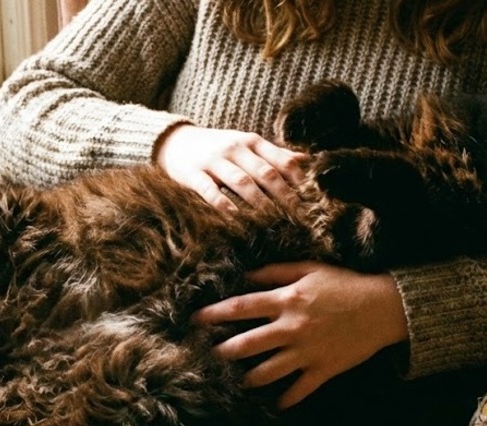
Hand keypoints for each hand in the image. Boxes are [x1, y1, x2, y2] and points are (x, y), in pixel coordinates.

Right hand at [155, 124, 306, 210]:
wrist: (175, 141)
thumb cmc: (218, 148)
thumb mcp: (246, 145)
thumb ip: (274, 153)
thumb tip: (306, 160)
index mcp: (252, 142)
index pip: (282, 160)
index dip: (299, 181)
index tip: (312, 201)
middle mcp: (235, 148)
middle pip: (265, 173)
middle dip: (284, 196)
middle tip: (298, 218)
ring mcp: (213, 160)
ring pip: (241, 182)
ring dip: (259, 203)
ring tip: (273, 222)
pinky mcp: (193, 173)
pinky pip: (210, 191)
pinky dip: (224, 205)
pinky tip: (234, 219)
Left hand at [193, 262, 408, 408]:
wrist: (382, 308)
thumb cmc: (345, 285)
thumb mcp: (310, 269)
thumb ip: (276, 273)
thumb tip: (246, 276)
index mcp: (287, 300)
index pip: (242, 307)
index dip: (215, 314)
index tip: (195, 320)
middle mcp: (292, 328)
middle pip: (247, 344)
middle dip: (224, 352)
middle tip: (211, 355)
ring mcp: (307, 351)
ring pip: (268, 371)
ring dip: (249, 378)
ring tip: (239, 381)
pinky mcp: (323, 369)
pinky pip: (300, 389)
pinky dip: (286, 399)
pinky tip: (276, 404)